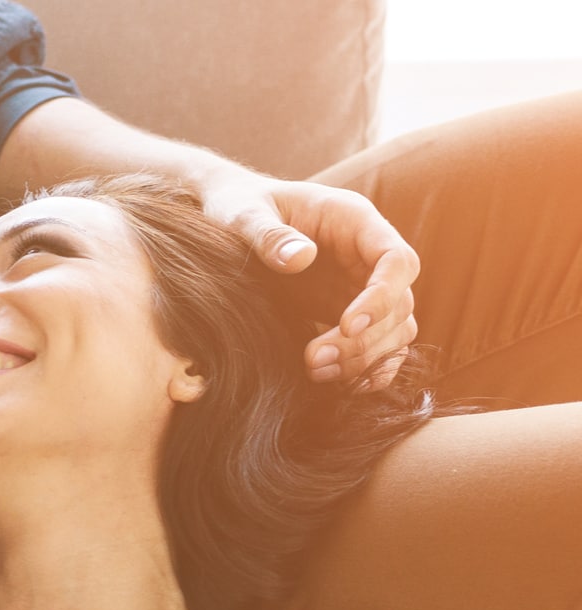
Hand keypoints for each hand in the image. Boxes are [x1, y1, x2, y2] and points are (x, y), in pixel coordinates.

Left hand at [196, 168, 419, 388]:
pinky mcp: (346, 309)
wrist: (229, 218)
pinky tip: (337, 383)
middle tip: (313, 360)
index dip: (381, 297)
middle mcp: (367, 254)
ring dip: (364, 359)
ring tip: (314, 371)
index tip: (346, 326)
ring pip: (395, 329)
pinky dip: (367, 367)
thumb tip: (299, 258)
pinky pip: (378, 343)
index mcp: (354, 221)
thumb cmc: (238, 207)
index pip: (396, 261)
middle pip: (400, 303)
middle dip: (365, 340)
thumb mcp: (243, 213)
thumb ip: (268, 234)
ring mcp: (360, 284)